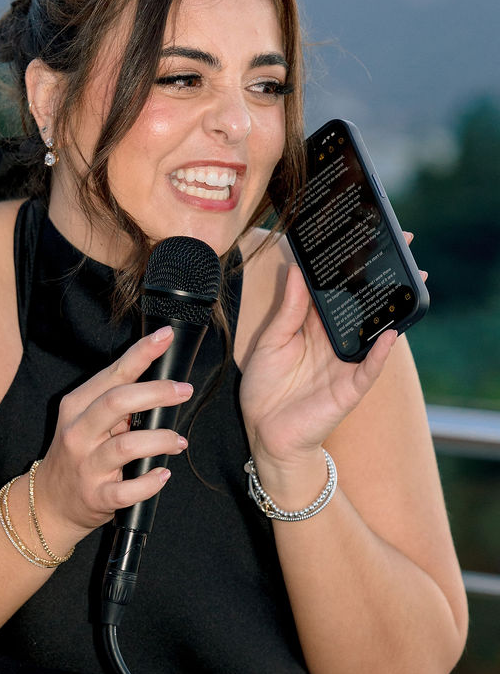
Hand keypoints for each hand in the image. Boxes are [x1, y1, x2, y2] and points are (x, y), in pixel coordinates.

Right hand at [31, 328, 193, 541]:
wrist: (50, 502)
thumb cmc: (77, 454)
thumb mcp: (84, 421)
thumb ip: (114, 404)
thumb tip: (161, 388)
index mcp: (76, 407)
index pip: (112, 374)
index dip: (140, 354)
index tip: (164, 336)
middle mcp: (77, 433)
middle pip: (116, 403)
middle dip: (155, 393)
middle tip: (183, 390)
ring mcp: (86, 466)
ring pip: (126, 446)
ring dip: (160, 440)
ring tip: (177, 441)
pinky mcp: (96, 497)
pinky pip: (127, 490)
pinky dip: (149, 482)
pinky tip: (162, 474)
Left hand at [239, 261, 396, 474]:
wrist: (264, 433)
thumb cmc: (265, 388)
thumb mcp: (271, 341)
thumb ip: (288, 309)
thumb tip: (296, 270)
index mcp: (313, 326)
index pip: (336, 291)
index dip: (350, 268)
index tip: (362, 241)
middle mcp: (334, 341)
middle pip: (362, 305)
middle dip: (381, 279)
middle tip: (400, 250)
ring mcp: (346, 363)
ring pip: (373, 332)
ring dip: (391, 310)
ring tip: (408, 284)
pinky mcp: (349, 388)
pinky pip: (369, 369)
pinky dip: (380, 354)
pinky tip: (390, 336)